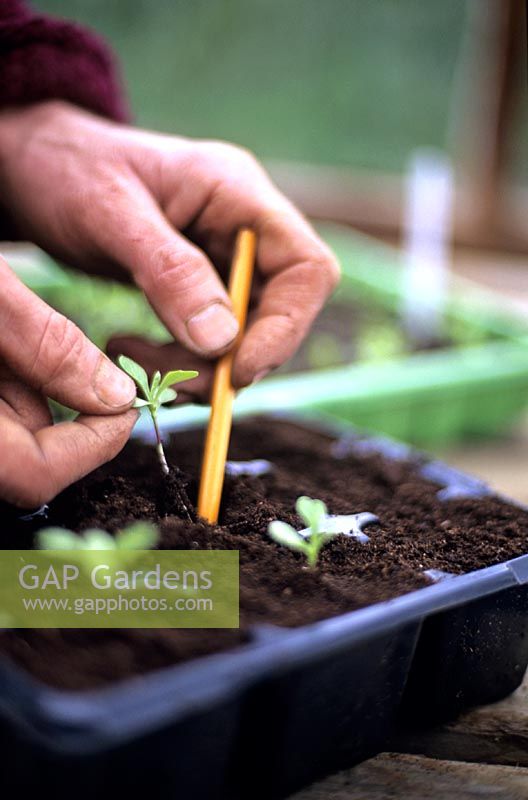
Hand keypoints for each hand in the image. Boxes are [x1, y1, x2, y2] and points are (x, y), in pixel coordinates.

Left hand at [0, 101, 339, 393]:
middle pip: (280, 311)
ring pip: (245, 334)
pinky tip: (135, 353)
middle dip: (232, 358)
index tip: (235, 370)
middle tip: (173, 382)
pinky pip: (211, 337)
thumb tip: (223, 341)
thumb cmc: (67, 170)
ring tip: (133, 360)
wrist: (35, 166)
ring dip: (198, 366)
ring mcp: (224, 256)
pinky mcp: (200, 283)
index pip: (306, 268)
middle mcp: (244, 227)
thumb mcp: (110, 214)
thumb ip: (170, 272)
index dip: (286, 328)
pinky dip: (180, 359)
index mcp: (238, 193)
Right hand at [0, 254, 136, 506]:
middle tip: (100, 368)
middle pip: (19, 456)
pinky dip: (8, 373)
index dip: (91, 449)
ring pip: (6, 425)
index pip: (31, 476)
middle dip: (67, 414)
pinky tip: (8, 325)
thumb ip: (45, 347)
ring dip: (34, 385)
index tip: (126, 409)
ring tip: (24, 322)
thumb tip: (114, 398)